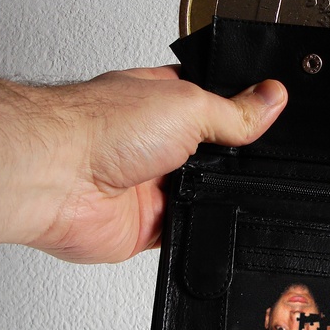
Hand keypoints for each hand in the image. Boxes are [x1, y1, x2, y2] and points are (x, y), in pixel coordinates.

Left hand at [29, 67, 286, 263]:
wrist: (56, 177)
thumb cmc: (98, 126)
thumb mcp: (188, 104)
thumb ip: (234, 110)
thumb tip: (272, 99)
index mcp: (163, 101)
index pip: (216, 103)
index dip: (243, 111)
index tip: (272, 116)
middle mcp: (156, 141)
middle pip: (215, 154)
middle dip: (231, 159)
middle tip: (243, 157)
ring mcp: (151, 183)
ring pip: (205, 193)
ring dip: (213, 193)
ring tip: (214, 185)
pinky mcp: (146, 224)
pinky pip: (189, 230)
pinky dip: (198, 226)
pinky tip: (199, 213)